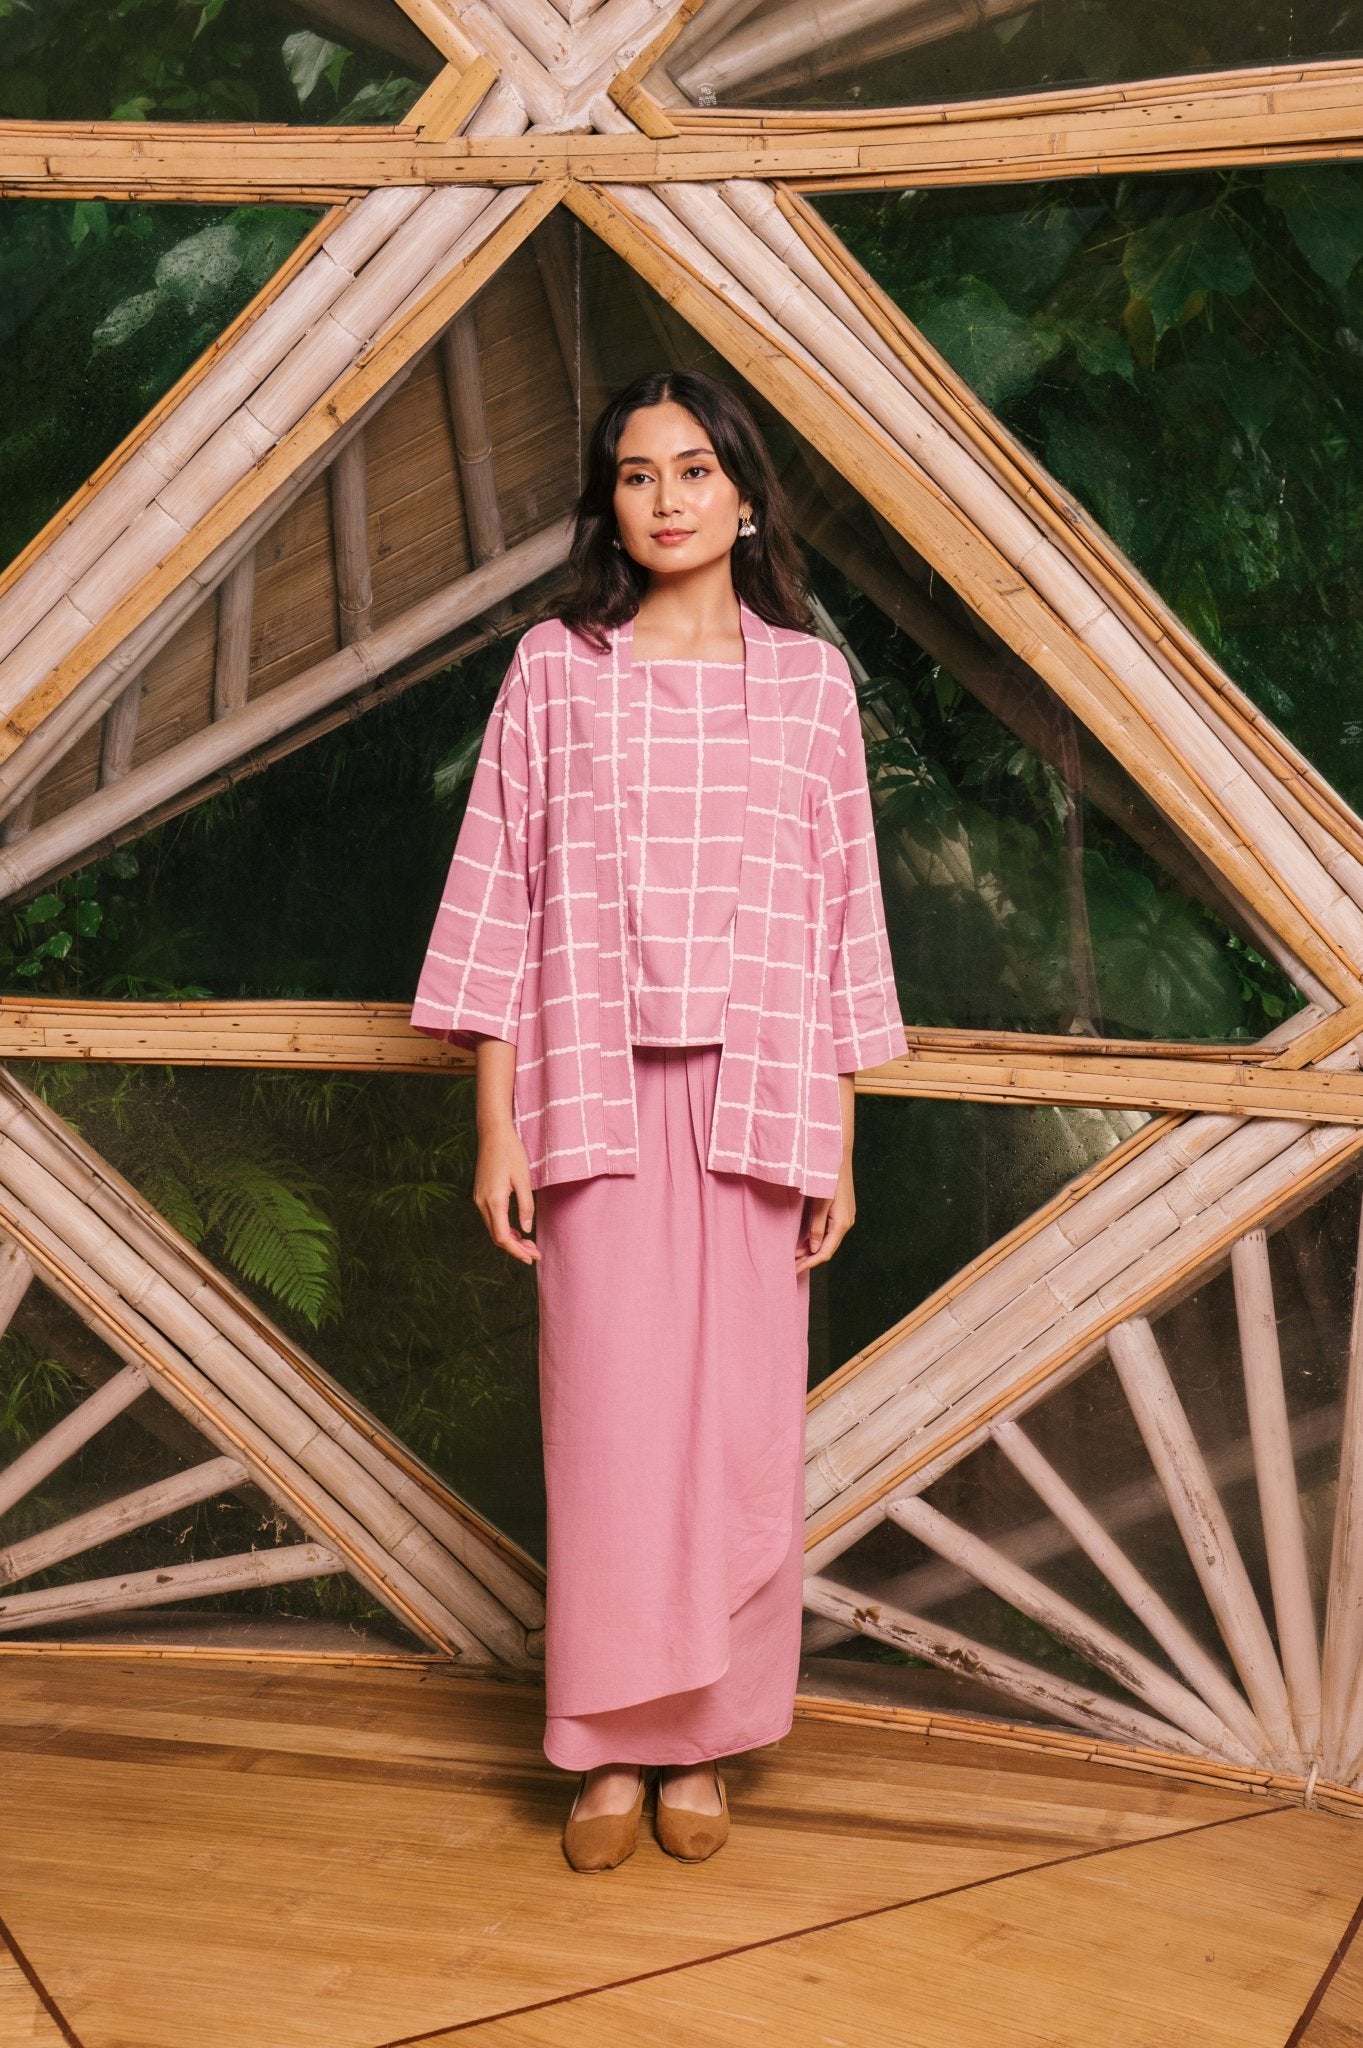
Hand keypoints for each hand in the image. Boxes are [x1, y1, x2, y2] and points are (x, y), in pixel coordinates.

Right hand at [474, 1123, 539, 1263]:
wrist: (493, 1134)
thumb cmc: (511, 1153)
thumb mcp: (524, 1180)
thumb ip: (526, 1206)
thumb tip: (526, 1230)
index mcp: (494, 1201)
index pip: (503, 1237)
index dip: (517, 1251)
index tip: (531, 1258)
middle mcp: (482, 1203)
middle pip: (497, 1237)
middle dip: (516, 1249)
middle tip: (535, 1254)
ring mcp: (479, 1199)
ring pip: (493, 1229)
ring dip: (510, 1239)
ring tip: (529, 1244)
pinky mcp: (480, 1194)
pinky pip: (491, 1219)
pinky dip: (504, 1228)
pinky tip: (517, 1230)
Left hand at [797, 1157, 854, 1272]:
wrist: (838, 1157)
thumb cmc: (828, 1178)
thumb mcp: (820, 1203)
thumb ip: (816, 1227)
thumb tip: (813, 1248)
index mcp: (841, 1224)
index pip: (825, 1252)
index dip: (810, 1263)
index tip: (795, 1270)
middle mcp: (846, 1223)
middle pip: (827, 1249)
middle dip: (810, 1259)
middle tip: (792, 1267)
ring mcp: (845, 1218)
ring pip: (828, 1241)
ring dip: (812, 1250)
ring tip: (796, 1257)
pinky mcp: (841, 1212)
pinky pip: (829, 1232)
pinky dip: (816, 1239)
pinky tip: (806, 1241)